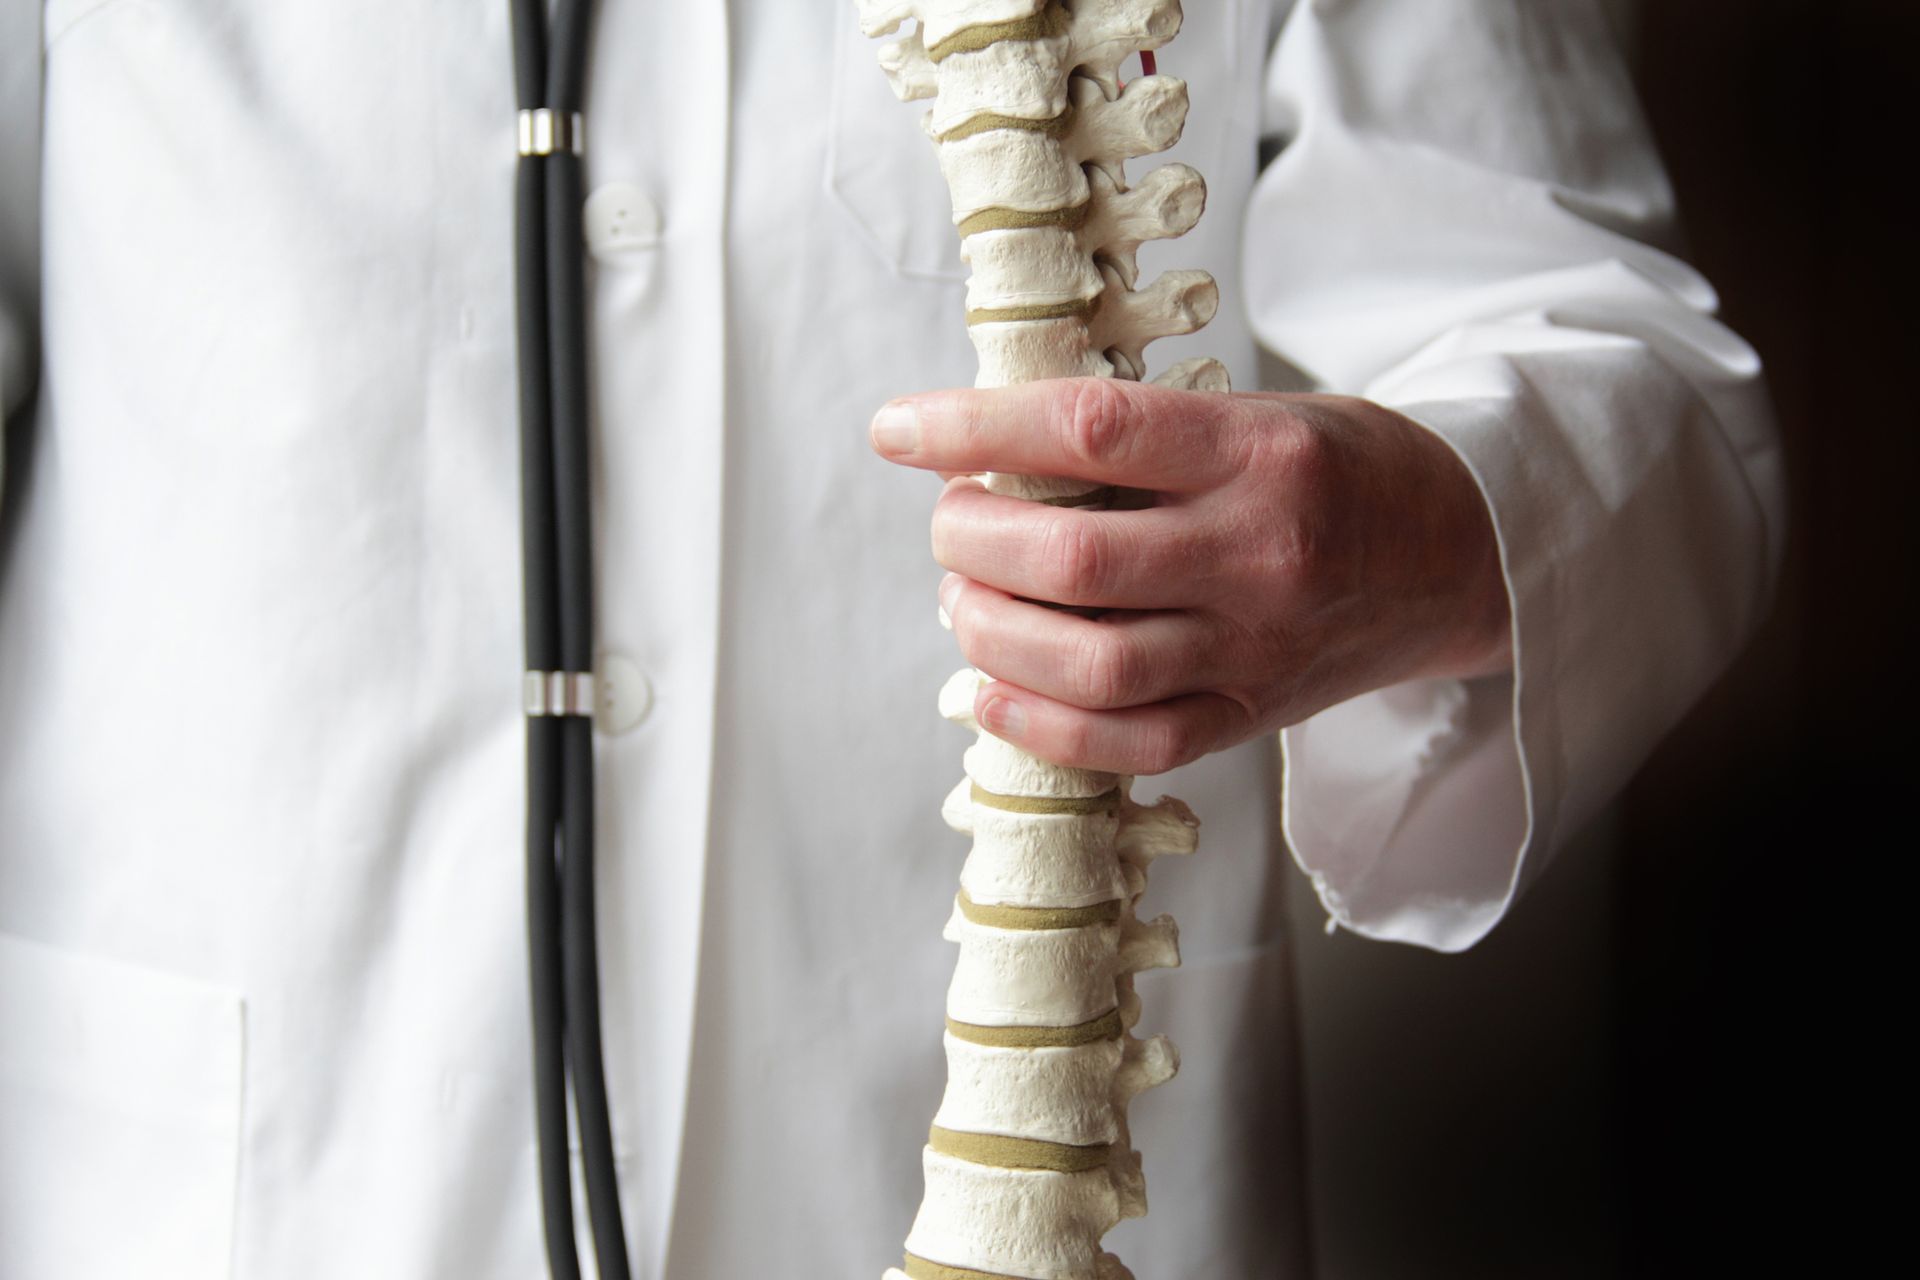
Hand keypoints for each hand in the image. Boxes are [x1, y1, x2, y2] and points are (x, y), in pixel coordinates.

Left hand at [869, 377, 1511, 775]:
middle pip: (1069, 560)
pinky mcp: (1251, 719)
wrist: (1462, 557)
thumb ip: (1141, 438)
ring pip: (1085, 662)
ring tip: (964, 599)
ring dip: (988, 631)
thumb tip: (986, 458)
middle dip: (968, 540)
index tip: (897, 429)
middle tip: (949, 524)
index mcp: (1256, 451)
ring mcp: (1254, 649)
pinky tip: (988, 691)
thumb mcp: (1257, 413)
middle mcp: (1257, 553)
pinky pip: (1125, 745)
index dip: (970, 429)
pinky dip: (1035, 725)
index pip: (1086, 431)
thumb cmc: (1339, 471)